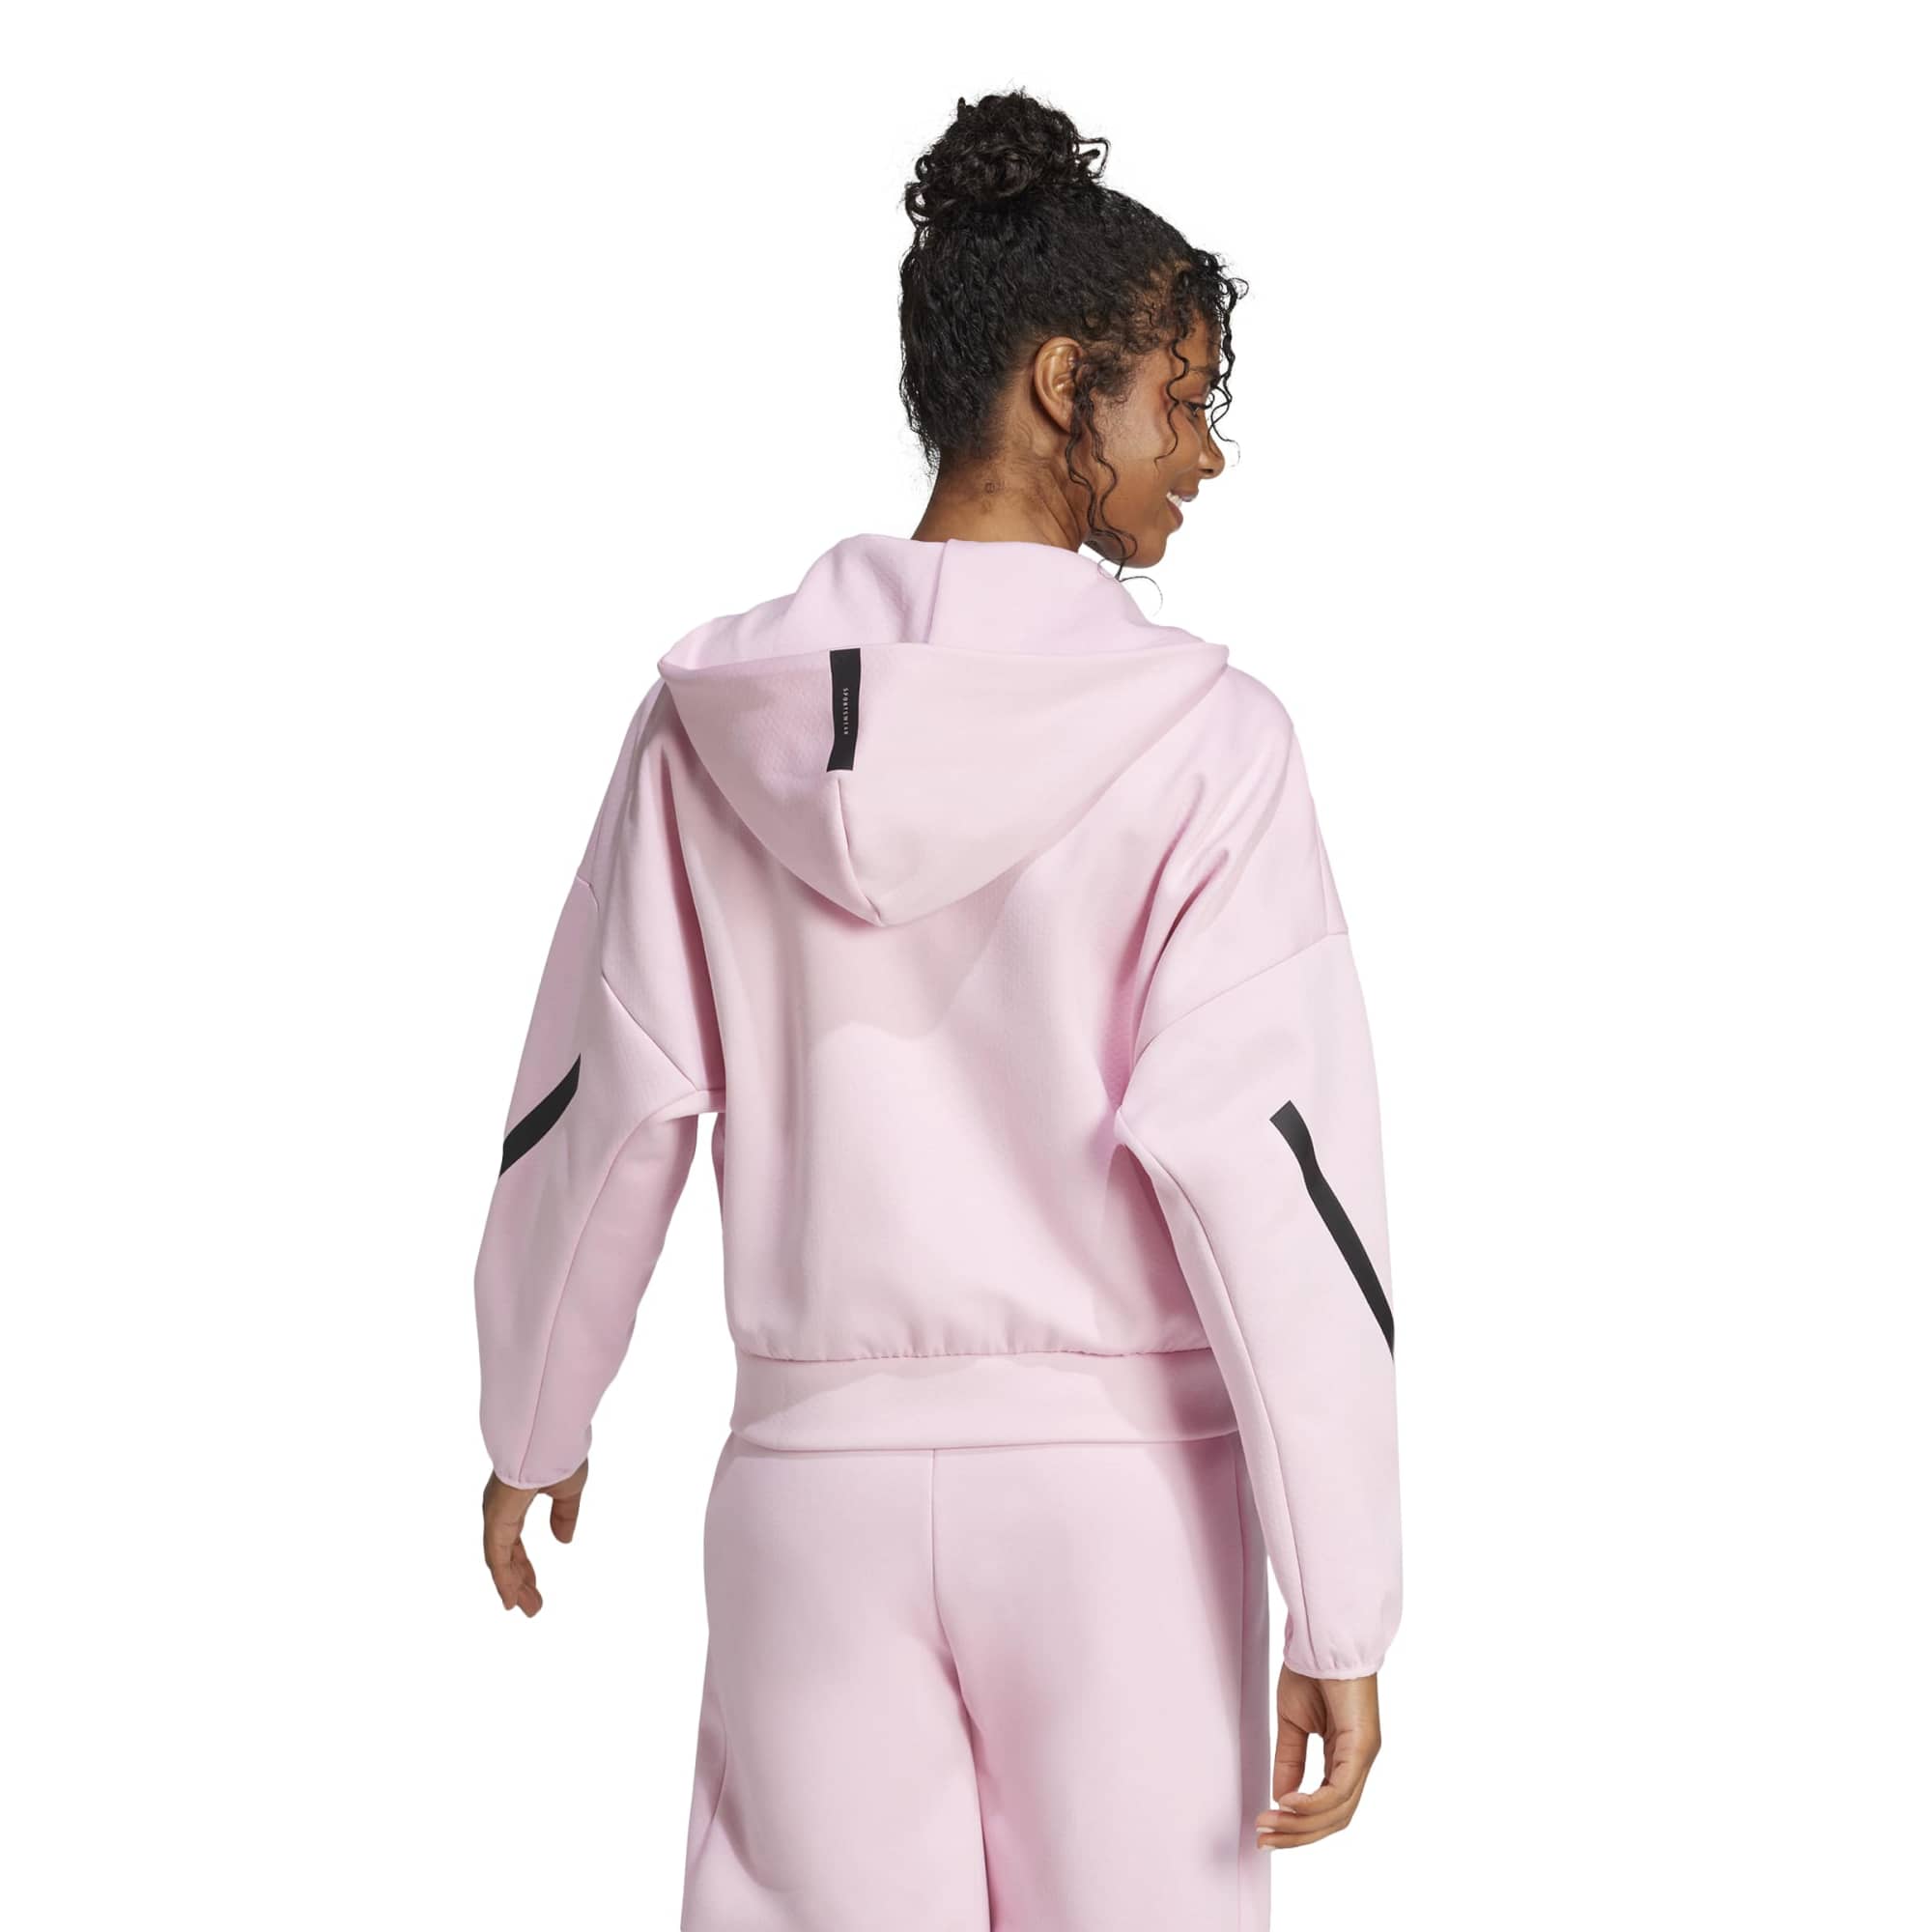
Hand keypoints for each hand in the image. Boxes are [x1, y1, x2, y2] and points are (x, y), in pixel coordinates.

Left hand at [481, 1459, 588, 1615]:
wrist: (550, 1437)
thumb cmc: (559, 1453)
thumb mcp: (569, 1490)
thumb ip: (565, 1515)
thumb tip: (563, 1540)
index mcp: (514, 1502)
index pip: (514, 1543)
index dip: (524, 1567)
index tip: (533, 1588)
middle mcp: (500, 1511)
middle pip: (506, 1557)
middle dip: (519, 1582)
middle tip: (532, 1605)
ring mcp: (496, 1515)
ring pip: (500, 1561)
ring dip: (513, 1587)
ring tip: (528, 1609)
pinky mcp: (496, 1519)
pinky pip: (497, 1557)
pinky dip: (503, 1580)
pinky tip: (510, 1600)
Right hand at [1255, 1665, 1380, 1849]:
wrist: (1324, 1637)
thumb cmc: (1313, 1670)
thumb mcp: (1293, 1723)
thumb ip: (1289, 1761)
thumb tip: (1281, 1798)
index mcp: (1345, 1757)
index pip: (1328, 1807)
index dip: (1298, 1826)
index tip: (1266, 1829)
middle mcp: (1359, 1761)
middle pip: (1334, 1819)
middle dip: (1297, 1835)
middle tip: (1264, 1839)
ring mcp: (1364, 1756)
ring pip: (1338, 1812)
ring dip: (1300, 1825)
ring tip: (1269, 1824)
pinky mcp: (1362, 1746)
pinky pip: (1340, 1789)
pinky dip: (1312, 1802)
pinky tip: (1288, 1803)